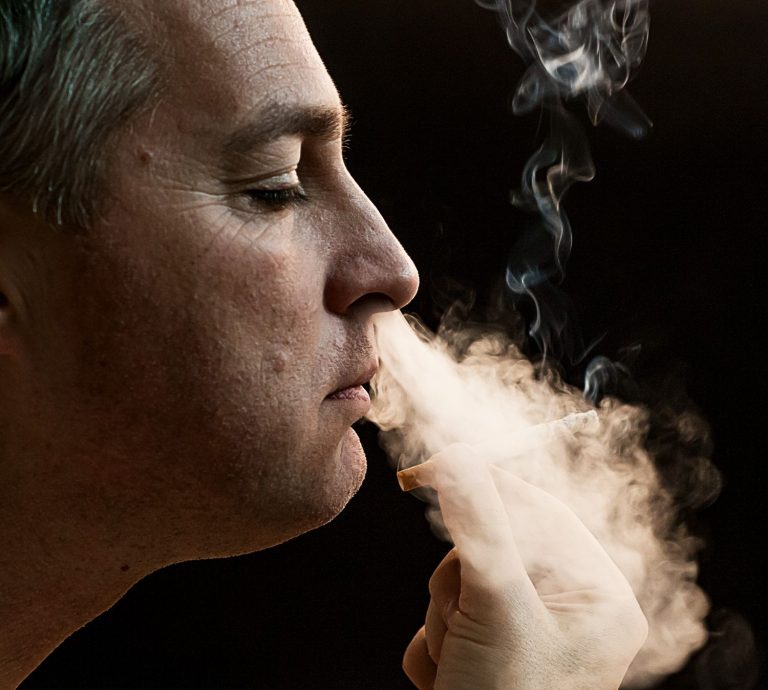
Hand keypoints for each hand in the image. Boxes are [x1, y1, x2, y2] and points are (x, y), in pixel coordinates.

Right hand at [398, 444, 647, 689]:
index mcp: (594, 594)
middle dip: (460, 581)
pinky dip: (433, 645)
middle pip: (490, 546)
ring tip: (458, 660)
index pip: (535, 509)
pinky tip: (448, 679)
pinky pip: (444, 617)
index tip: (431, 468)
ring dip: (443, 617)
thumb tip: (457, 455)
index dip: (484, 484)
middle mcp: (564, 612)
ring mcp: (521, 635)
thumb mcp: (497, 602)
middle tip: (463, 616)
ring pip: (458, 582)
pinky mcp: (486, 653)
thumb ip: (479, 519)